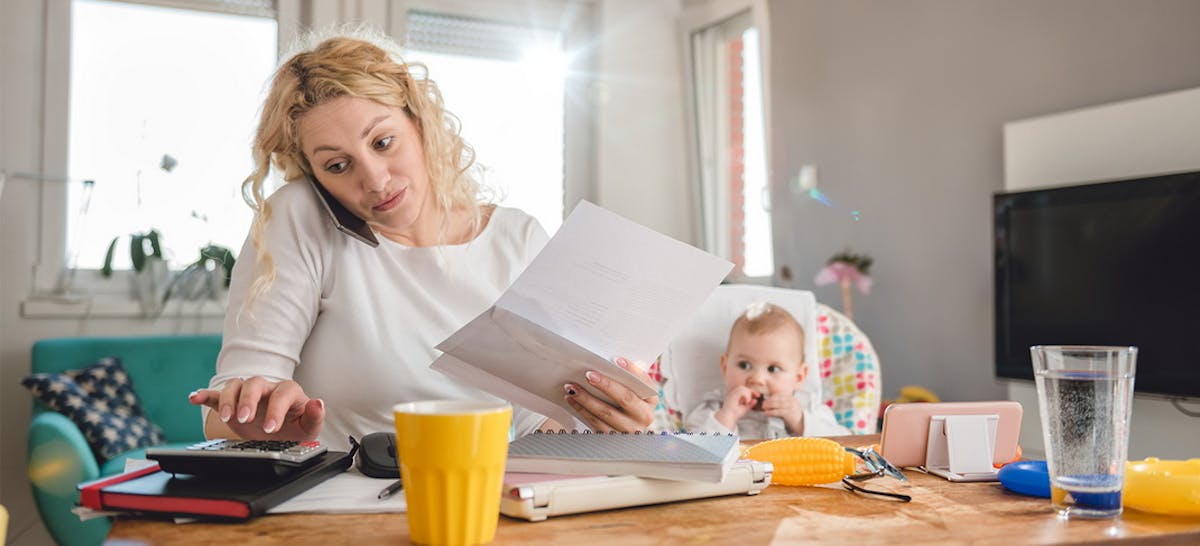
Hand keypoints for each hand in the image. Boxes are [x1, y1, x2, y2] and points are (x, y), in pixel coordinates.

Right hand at [188, 377, 324, 441]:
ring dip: (228, 399)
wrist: (280, 433)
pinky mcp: (231, 403)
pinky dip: (205, 395)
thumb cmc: (296, 427)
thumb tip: (318, 403)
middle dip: (247, 400)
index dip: (276, 409)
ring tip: (227, 417)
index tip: (270, 428)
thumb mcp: (309, 428)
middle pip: (254, 383)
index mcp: (287, 393)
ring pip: (235, 385)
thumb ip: (315, 416)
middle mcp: (266, 389)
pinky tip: (194, 398)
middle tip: (244, 419)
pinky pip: (216, 394)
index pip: (282, 393)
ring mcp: (247, 394)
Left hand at [563, 357, 657, 431]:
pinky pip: (595, 423)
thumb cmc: (627, 400)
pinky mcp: (613, 438)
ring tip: (572, 387)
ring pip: (606, 413)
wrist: (624, 428)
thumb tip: (612, 360)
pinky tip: (571, 399)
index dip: (632, 370)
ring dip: (586, 399)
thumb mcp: (633, 389)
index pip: (644, 382)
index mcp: (651, 399)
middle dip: (606, 385)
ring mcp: (629, 430)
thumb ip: (627, 376)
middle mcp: (644, 416)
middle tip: (589, 375)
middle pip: (625, 398)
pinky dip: (581, 410)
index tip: (616, 359)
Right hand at [714, 386, 759, 428]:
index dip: (752, 391)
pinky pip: (742, 391)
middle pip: (744, 387)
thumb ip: (750, 404)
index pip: (744, 390)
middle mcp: (733, 393)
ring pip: (743, 388)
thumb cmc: (735, 414)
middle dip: (751, 391)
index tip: (758, 396)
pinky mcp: (732, 395)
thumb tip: (756, 400)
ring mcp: (732, 394)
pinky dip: (746, 396)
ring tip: (748, 402)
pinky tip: (747, 402)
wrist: (728, 417)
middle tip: (758, 396)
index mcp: (735, 396)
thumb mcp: (745, 409)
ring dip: (748, 394)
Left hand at [761, 392, 804, 434]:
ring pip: (777, 404)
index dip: (772, 397)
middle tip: (763, 404)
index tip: (766, 400)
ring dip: (769, 405)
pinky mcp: (789, 413)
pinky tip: (767, 413)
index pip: (779, 394)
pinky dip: (771, 412)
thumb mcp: (790, 407)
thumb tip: (770, 402)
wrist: (803, 424)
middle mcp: (791, 401)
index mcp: (792, 398)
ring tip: (764, 408)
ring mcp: (791, 407)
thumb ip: (783, 404)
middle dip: (769, 401)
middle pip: (777, 399)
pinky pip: (777, 411)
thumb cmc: (795, 416)